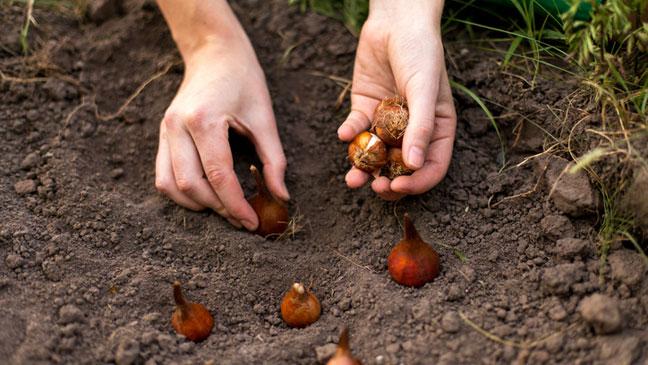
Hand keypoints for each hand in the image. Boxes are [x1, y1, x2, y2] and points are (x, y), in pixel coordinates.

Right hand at [155, 28, 287, 230]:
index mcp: (204, 120)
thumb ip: (274, 160)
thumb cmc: (244, 81)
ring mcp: (165, 131)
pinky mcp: (162, 135)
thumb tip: (282, 197)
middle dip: (218, 208)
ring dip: (197, 204)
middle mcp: (177, 126)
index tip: (252, 223)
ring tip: (225, 209)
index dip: (236, 204)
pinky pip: (163, 175)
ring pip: (169, 185)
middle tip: (242, 219)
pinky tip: (207, 196)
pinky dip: (183, 193)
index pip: (218, 175)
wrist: (214, 53)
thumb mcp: (265, 118)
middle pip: (190, 185)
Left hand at [337, 0, 456, 200]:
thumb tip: (414, 166)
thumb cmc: (421, 53)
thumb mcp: (425, 89)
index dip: (417, 183)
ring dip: (363, 169)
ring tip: (352, 178)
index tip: (398, 187)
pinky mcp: (365, 109)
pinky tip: (344, 133)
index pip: (431, 167)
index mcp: (437, 130)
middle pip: (401, 168)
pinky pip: (357, 129)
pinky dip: (350, 134)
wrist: (395, 21)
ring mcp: (387, 122)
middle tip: (374, 187)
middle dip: (387, 182)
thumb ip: (421, 127)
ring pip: (375, 155)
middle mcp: (412, 130)